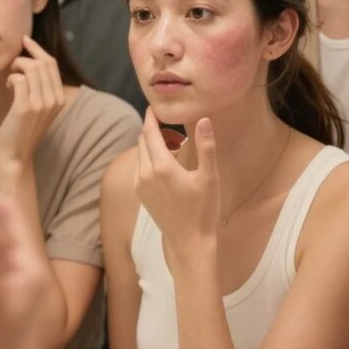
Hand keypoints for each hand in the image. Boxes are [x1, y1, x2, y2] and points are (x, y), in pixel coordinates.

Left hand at [0, 36, 64, 166]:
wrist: (16, 155)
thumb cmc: (23, 129)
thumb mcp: (39, 108)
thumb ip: (41, 88)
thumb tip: (31, 61)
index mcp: (60, 98)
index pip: (52, 64)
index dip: (38, 49)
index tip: (25, 40)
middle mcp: (54, 100)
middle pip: (43, 62)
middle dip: (25, 57)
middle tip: (13, 64)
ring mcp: (41, 104)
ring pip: (31, 68)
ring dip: (16, 67)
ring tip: (10, 77)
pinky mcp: (25, 107)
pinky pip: (19, 79)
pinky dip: (11, 78)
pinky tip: (8, 87)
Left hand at [136, 108, 220, 249]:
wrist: (189, 242)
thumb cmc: (203, 210)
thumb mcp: (210, 177)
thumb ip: (206, 146)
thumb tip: (203, 119)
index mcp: (162, 166)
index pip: (150, 132)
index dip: (152, 116)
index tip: (156, 106)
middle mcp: (145, 173)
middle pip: (143, 140)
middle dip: (154, 130)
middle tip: (174, 129)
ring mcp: (139, 185)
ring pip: (140, 154)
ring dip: (152, 145)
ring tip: (174, 147)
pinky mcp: (139, 194)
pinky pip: (139, 168)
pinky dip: (149, 160)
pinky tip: (167, 166)